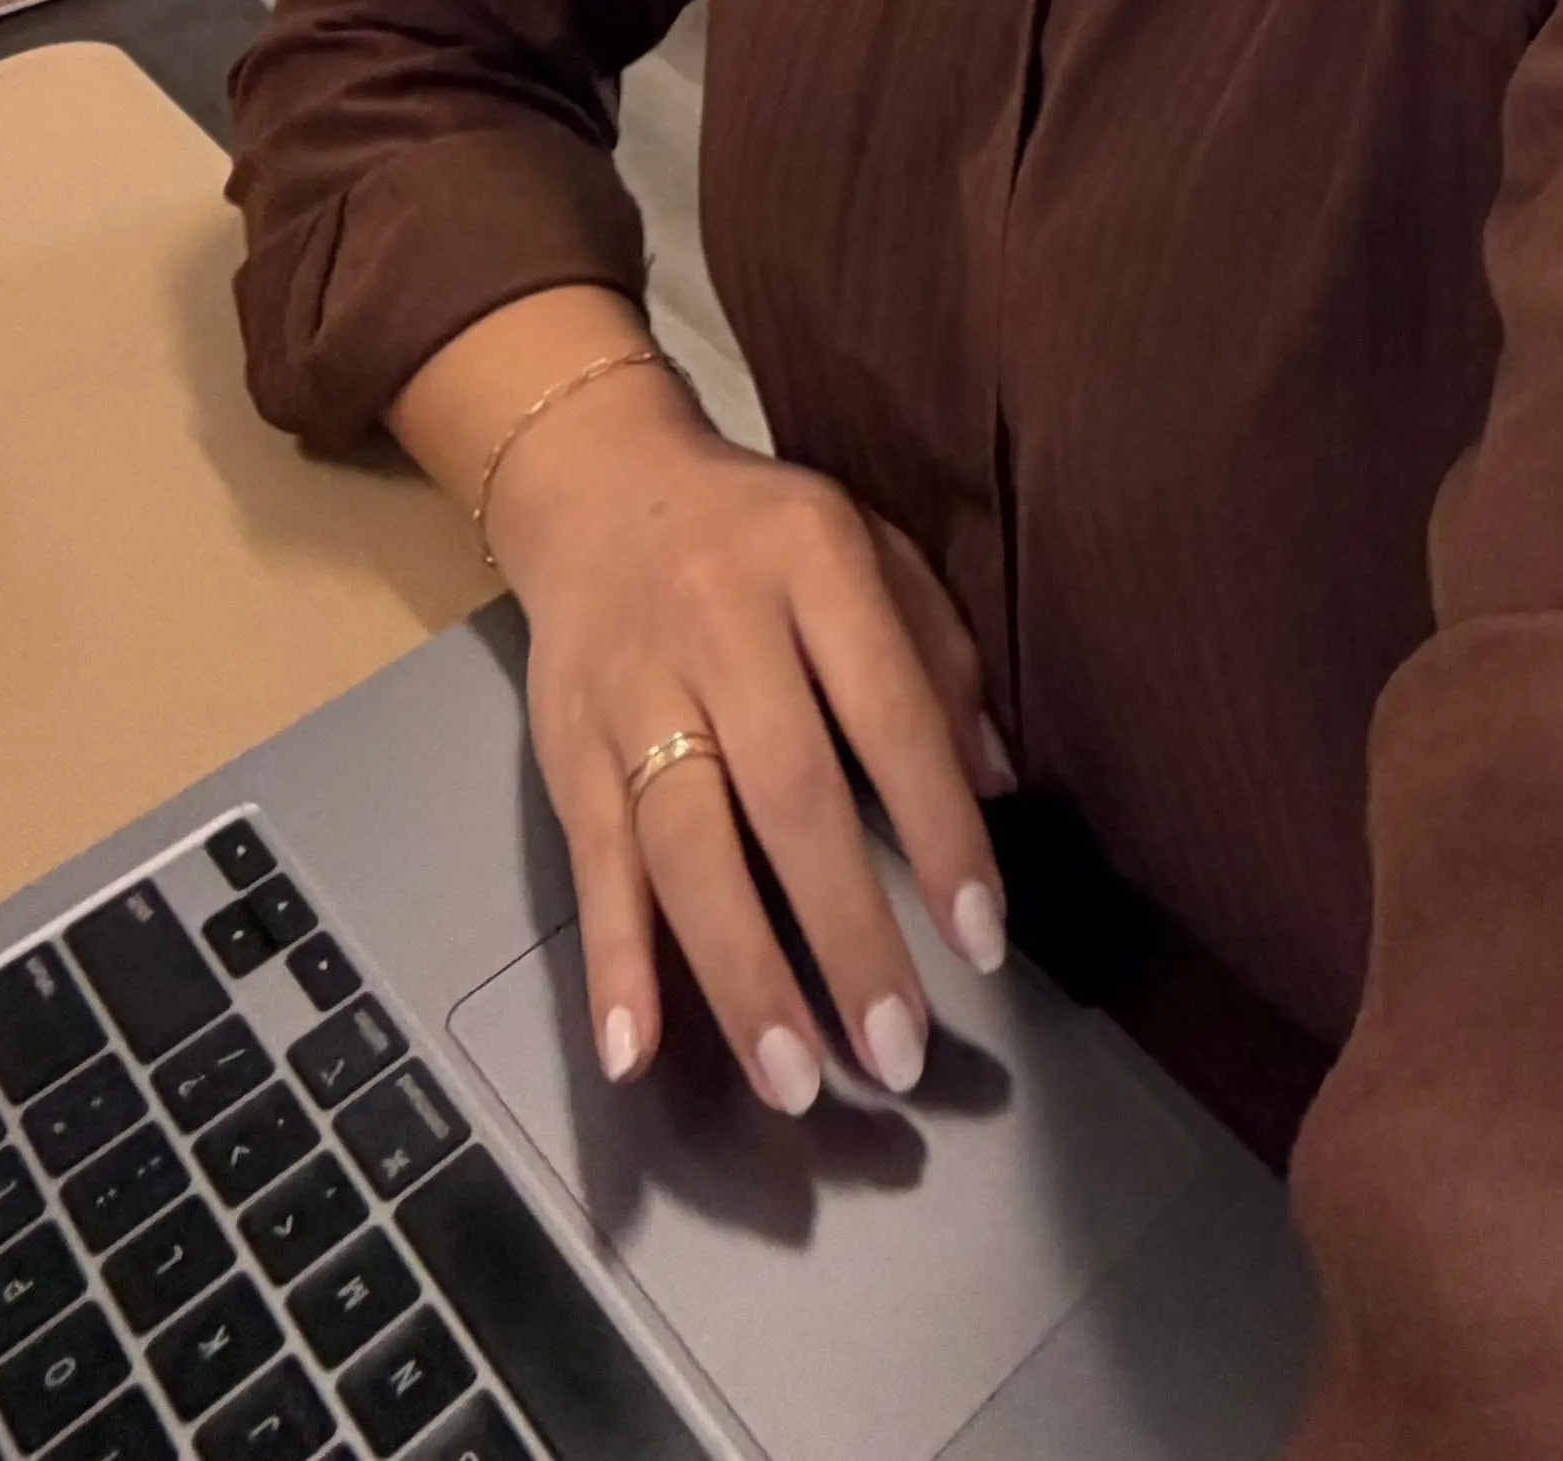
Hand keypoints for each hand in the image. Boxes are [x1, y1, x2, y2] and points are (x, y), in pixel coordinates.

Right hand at [436, 332, 1013, 1113]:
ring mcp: (631, 693)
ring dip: (739, 973)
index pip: (889, 714)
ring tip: (794, 1079)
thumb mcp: (872, 551)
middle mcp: (718, 629)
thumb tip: (998, 785)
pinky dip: (610, 965)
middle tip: (897, 1051)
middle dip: (845, 935)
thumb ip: (938, 660)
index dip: (938, 830)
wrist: (597, 484)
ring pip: (683, 848)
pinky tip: (634, 1052)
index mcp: (814, 565)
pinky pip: (591, 867)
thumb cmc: (763, 535)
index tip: (981, 939)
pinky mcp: (564, 748)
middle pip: (785, 796)